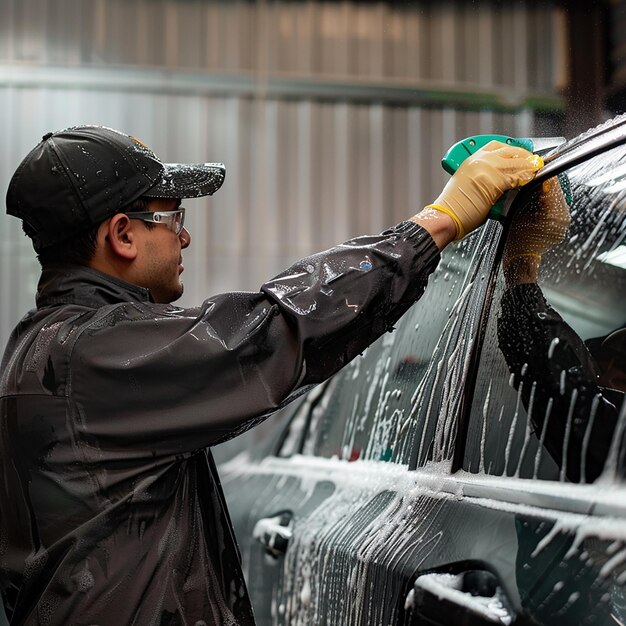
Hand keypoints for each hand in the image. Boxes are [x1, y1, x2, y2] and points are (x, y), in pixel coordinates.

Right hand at [426, 140, 542, 239]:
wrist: (446, 216)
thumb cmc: (454, 207)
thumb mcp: (467, 184)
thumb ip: (484, 177)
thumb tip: (502, 180)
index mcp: (470, 159)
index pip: (497, 146)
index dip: (512, 148)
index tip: (522, 152)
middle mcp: (478, 160)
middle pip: (509, 151)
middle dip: (524, 155)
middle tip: (533, 160)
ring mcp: (486, 168)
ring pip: (515, 163)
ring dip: (528, 166)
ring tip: (536, 169)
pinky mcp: (494, 181)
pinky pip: (515, 177)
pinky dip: (525, 178)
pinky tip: (530, 178)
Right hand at [502, 176, 570, 285]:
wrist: (521, 259)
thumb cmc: (516, 240)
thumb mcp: (518, 212)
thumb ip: (528, 194)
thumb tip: (534, 177)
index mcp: (553, 213)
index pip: (553, 185)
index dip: (543, 177)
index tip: (536, 175)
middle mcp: (563, 218)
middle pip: (557, 192)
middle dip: (545, 187)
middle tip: (532, 186)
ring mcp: (564, 223)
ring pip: (558, 199)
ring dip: (547, 196)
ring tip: (534, 198)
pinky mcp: (562, 227)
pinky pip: (558, 209)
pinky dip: (549, 206)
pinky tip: (538, 208)